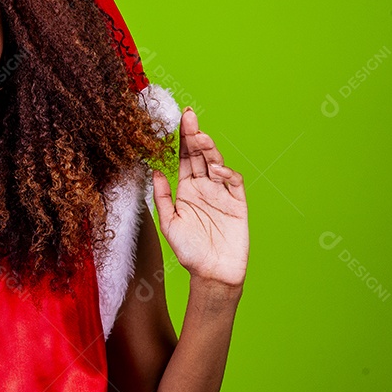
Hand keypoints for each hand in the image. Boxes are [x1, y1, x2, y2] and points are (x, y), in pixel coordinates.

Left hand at [152, 108, 248, 287]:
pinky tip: (215, 169)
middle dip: (194, 135)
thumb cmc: (189, 251)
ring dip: (209, 149)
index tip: (178, 119)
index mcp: (186, 189)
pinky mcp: (237, 204)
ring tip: (200, 138)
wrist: (212, 274)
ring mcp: (221, 194)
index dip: (182, 139)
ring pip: (217, 163)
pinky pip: (233, 183)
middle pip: (200, 155)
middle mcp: (204, 187)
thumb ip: (161, 197)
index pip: (184, 158)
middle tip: (189, 117)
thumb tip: (154, 170)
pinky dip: (226, 173)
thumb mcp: (168, 222)